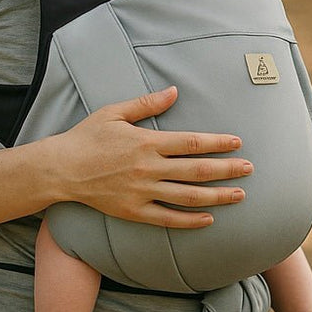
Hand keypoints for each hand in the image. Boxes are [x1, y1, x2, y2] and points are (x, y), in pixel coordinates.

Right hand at [48, 86, 252, 228]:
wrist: (61, 169)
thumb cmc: (87, 136)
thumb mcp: (115, 112)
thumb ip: (147, 103)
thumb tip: (174, 91)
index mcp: (146, 142)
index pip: (191, 143)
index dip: (217, 143)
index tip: (237, 142)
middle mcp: (148, 169)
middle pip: (196, 170)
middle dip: (227, 169)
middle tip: (249, 169)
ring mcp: (142, 192)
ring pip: (188, 197)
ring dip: (216, 196)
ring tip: (239, 195)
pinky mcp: (134, 212)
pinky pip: (167, 219)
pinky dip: (190, 221)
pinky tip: (209, 219)